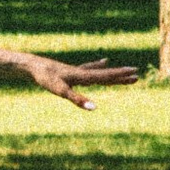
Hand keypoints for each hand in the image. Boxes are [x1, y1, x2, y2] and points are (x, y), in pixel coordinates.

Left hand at [16, 53, 145, 108]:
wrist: (33, 66)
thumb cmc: (47, 79)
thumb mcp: (62, 92)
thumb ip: (78, 100)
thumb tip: (95, 108)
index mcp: (84, 76)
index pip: (107, 76)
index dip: (121, 76)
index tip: (135, 73)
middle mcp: (83, 72)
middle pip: (106, 75)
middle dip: (121, 76)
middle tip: (136, 75)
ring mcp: (78, 71)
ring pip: (100, 72)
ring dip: (112, 72)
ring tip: (124, 70)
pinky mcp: (71, 72)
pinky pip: (89, 68)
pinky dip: (97, 66)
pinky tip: (102, 61)